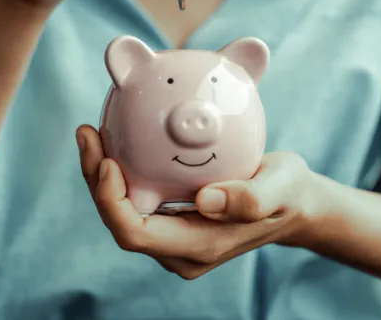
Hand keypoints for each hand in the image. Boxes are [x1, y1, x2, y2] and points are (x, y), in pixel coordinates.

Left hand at [77, 125, 321, 279]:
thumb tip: (205, 201)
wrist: (291, 202)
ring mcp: (175, 235)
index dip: (111, 201)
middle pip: (120, 220)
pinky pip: (137, 197)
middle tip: (88, 133)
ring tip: (93, 133)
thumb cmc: (287, 194)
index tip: (107, 160)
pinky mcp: (175, 219)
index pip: (135, 233)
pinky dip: (122, 171)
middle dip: (96, 181)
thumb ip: (251, 199)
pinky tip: (119, 140)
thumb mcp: (281, 189)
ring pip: (123, 209)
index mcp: (199, 246)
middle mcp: (179, 248)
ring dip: (102, 174)